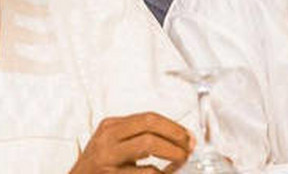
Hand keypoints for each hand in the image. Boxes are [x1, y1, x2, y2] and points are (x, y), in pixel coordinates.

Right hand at [69, 112, 193, 172]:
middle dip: (176, 135)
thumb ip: (138, 139)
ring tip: (181, 160)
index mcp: (111, 126)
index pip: (149, 117)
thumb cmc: (98, 168)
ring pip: (148, 144)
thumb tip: (176, 139)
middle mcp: (107, 138)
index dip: (173, 126)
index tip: (188, 136)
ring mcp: (107, 157)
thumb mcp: (113, 146)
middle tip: (189, 147)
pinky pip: (144, 172)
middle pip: (150, 125)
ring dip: (172, 152)